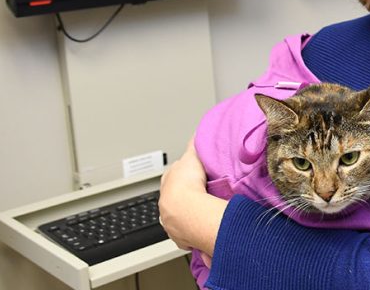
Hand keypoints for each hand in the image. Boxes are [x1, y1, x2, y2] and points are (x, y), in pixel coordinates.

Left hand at [159, 138, 225, 254]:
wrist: (188, 211)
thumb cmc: (187, 185)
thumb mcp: (192, 158)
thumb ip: (194, 145)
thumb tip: (198, 132)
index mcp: (167, 183)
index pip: (173, 177)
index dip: (184, 175)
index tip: (193, 176)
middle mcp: (166, 204)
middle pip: (175, 198)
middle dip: (185, 197)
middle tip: (201, 196)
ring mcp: (171, 222)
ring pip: (179, 217)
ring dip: (189, 215)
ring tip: (203, 214)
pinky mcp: (180, 237)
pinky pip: (186, 234)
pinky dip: (193, 232)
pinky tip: (203, 228)